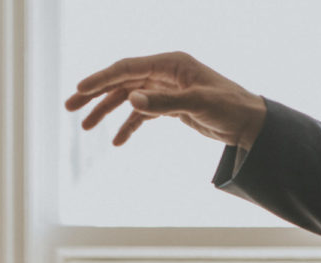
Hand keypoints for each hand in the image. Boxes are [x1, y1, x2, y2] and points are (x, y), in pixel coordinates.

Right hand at [66, 52, 266, 148]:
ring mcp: (167, 89)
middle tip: (70, 108)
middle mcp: (165, 72)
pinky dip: (129, 126)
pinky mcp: (171, 106)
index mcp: (171, 63)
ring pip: (129, 97)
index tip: (79, 91)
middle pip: (122, 80)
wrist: (250, 123)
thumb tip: (131, 99)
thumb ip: (163, 103)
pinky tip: (117, 141)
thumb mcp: (197, 104)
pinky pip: (143, 114)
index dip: (101, 79)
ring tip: (85, 127)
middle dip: (96, 95)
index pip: (127, 68)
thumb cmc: (229, 107)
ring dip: (107, 111)